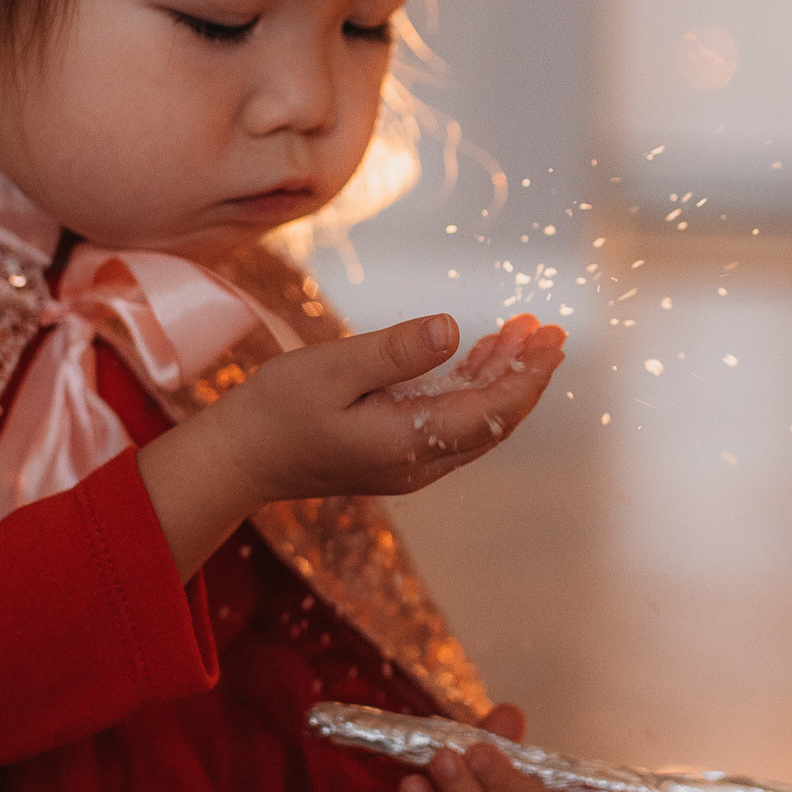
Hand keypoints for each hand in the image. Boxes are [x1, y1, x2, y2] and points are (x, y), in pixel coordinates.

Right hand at [136, 310, 564, 576]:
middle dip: (525, 373)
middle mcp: (420, 463)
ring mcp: (410, 463)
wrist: (239, 460)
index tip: (552, 338)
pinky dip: (471, 388)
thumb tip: (452, 328)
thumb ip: (394, 352)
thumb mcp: (331, 370)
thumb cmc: (276, 411)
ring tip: (522, 333)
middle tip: (548, 328)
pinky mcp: (396, 455)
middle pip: (493, 420)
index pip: (491, 412)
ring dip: (500, 377)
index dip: (528, 375)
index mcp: (410, 443)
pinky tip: (479, 356)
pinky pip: (451, 423)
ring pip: (475, 421)